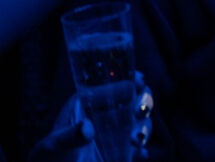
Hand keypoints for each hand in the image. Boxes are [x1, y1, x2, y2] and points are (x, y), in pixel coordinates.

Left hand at [29, 72, 152, 161]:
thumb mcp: (54, 146)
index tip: (138, 81)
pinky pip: (140, 149)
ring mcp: (116, 135)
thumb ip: (70, 136)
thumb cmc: (50, 159)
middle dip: (144, 101)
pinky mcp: (123, 153)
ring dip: (144, 128)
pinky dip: (143, 151)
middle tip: (140, 111)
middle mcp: (106, 116)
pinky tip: (139, 154)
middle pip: (135, 99)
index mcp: (88, 104)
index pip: (113, 85)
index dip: (129, 80)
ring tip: (135, 140)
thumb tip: (86, 128)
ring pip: (142, 122)